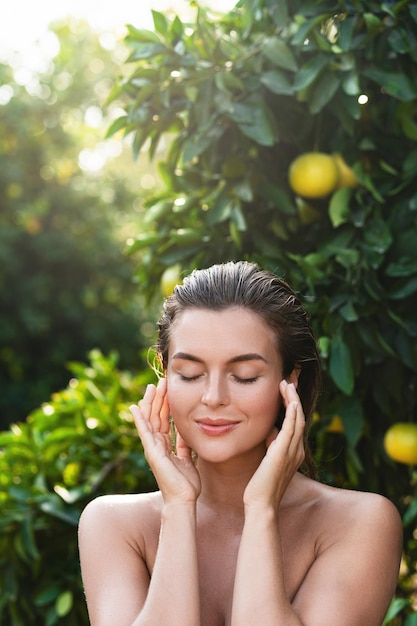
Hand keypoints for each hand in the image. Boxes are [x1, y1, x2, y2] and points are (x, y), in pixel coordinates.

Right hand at [130, 379, 200, 503]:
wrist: (183, 500)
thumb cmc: (186, 484)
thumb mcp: (187, 458)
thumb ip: (184, 445)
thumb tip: (185, 432)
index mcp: (165, 445)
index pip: (163, 419)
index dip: (165, 404)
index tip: (167, 389)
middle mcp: (156, 445)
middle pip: (155, 416)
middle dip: (158, 398)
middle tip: (160, 381)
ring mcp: (152, 448)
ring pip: (149, 420)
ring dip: (150, 403)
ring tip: (151, 387)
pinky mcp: (152, 452)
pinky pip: (144, 432)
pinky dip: (139, 419)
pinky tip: (135, 407)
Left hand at [243, 380, 304, 509]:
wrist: (261, 504)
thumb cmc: (260, 485)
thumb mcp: (267, 460)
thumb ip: (271, 445)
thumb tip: (270, 431)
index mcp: (294, 452)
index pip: (295, 422)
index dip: (293, 405)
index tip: (286, 390)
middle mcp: (297, 450)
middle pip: (300, 416)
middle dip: (294, 397)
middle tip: (289, 380)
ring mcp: (293, 451)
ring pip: (297, 418)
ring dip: (293, 399)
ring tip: (287, 383)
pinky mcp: (284, 451)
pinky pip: (292, 427)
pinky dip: (292, 411)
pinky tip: (290, 399)